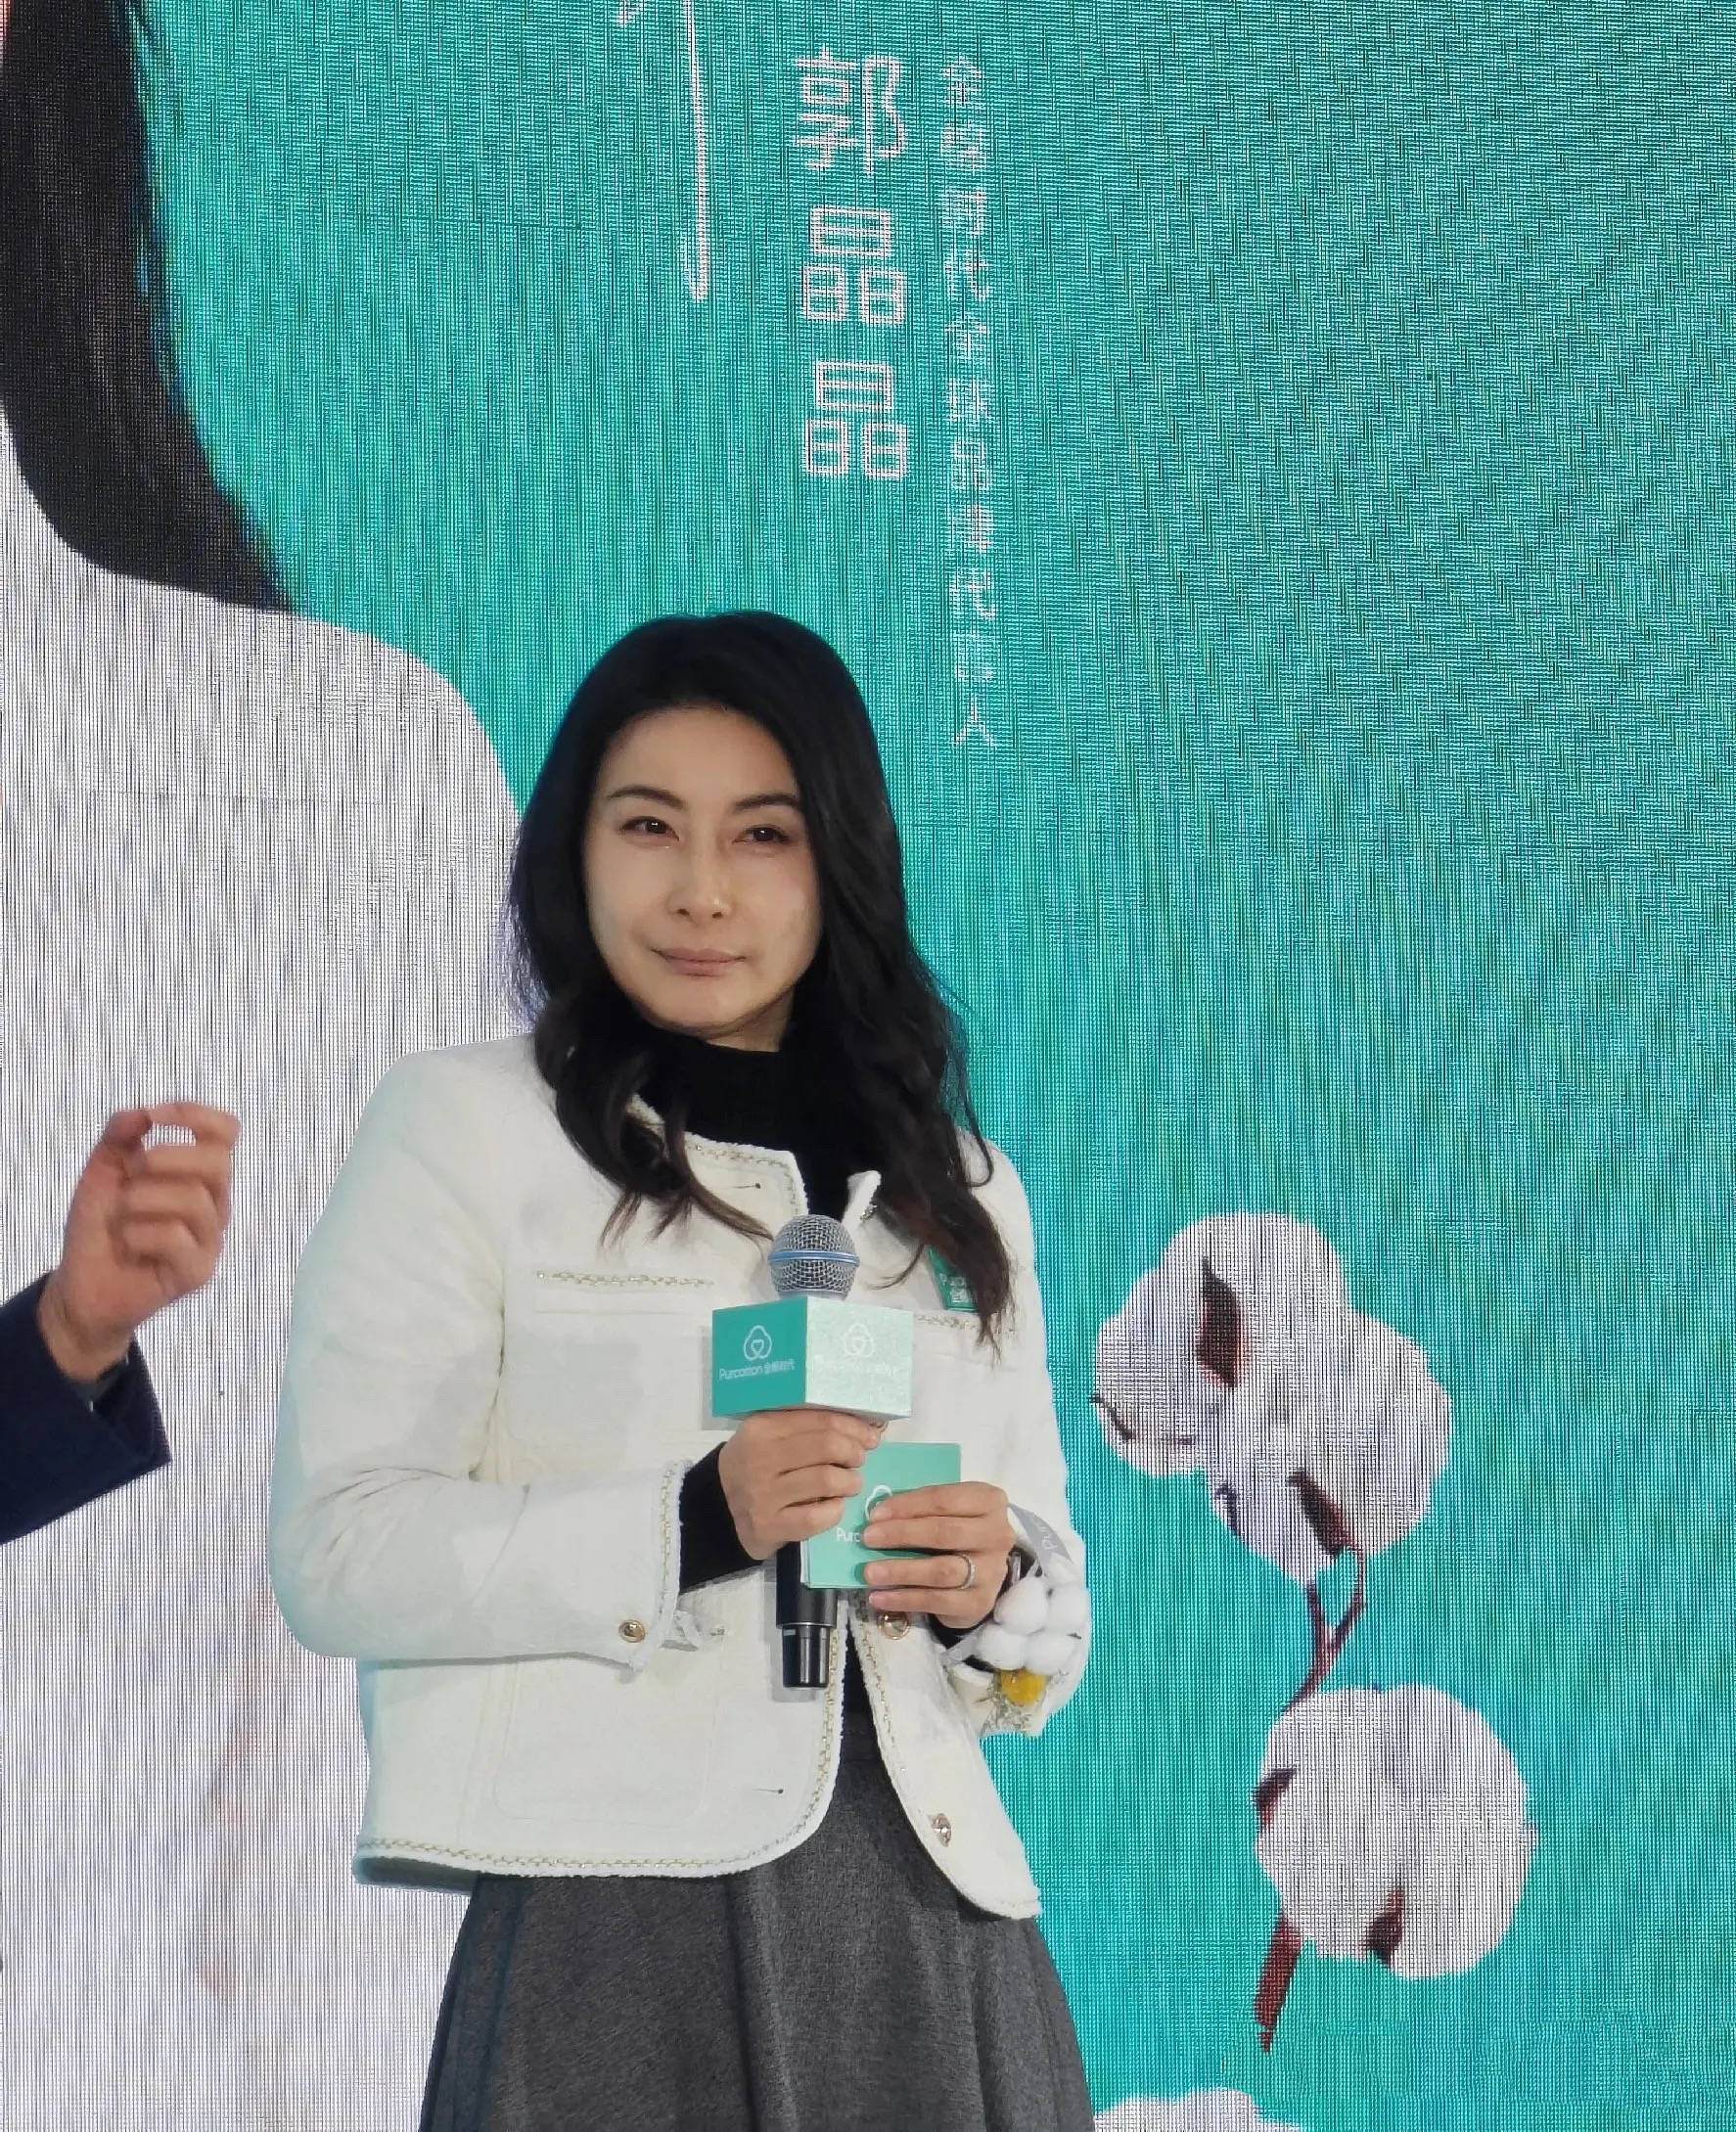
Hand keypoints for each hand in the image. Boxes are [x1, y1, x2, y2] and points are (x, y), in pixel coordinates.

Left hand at [36, 1103, 240, 1381]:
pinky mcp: (197, 1271)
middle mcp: (214, 1205)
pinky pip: (175, 1237)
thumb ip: (120, 1137)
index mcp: (200, 1176)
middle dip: (164, 1157)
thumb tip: (143, 1113)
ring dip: (141, 1198)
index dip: (194, 1115)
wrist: (82, 1286)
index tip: (154, 1117)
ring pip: (192, 1198)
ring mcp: (210, 1240)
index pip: (226, 1132)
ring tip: (121, 1213)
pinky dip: (138, 1233)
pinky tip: (127, 1242)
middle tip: (130, 1171)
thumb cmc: (100, 1227)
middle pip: (218, 1162)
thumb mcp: (102, 1171)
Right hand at [717, 1405, 881, 1560]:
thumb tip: (868, 1425)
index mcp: (762, 1428)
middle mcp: (759, 1458)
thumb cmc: (757, 1464)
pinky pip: (816, 1518)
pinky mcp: (767, 1527)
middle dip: (854, 1453)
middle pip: (827, 1447)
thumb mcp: (770, 1435)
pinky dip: (835, 1511)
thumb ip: (809, 1426)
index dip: (853, 1427)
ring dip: (850, 1482)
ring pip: (827, 1480)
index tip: (869, 1436)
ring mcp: (761, 1495)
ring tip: (850, 1484)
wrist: (719, 1508)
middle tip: (858, 1460)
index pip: (820, 1420)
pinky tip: (835, 1507)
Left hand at [862, 1481, 1015, 1630]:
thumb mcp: (948, 1510)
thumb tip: (877, 1517)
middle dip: (901, 1535)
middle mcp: (996, 1535)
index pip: (943, 1500)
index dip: (907, 1506)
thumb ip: (921, 1509)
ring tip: (870, 1573)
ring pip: (942, 1570)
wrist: (984, 1570)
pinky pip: (938, 1601)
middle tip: (868, 1539)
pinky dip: (905, 1600)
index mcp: (988, 1501)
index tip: (875, 1514)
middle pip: (944, 1533)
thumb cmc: (957, 1529)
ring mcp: (991, 1571)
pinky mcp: (980, 1602)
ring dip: (901, 1571)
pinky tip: (879, 1598)